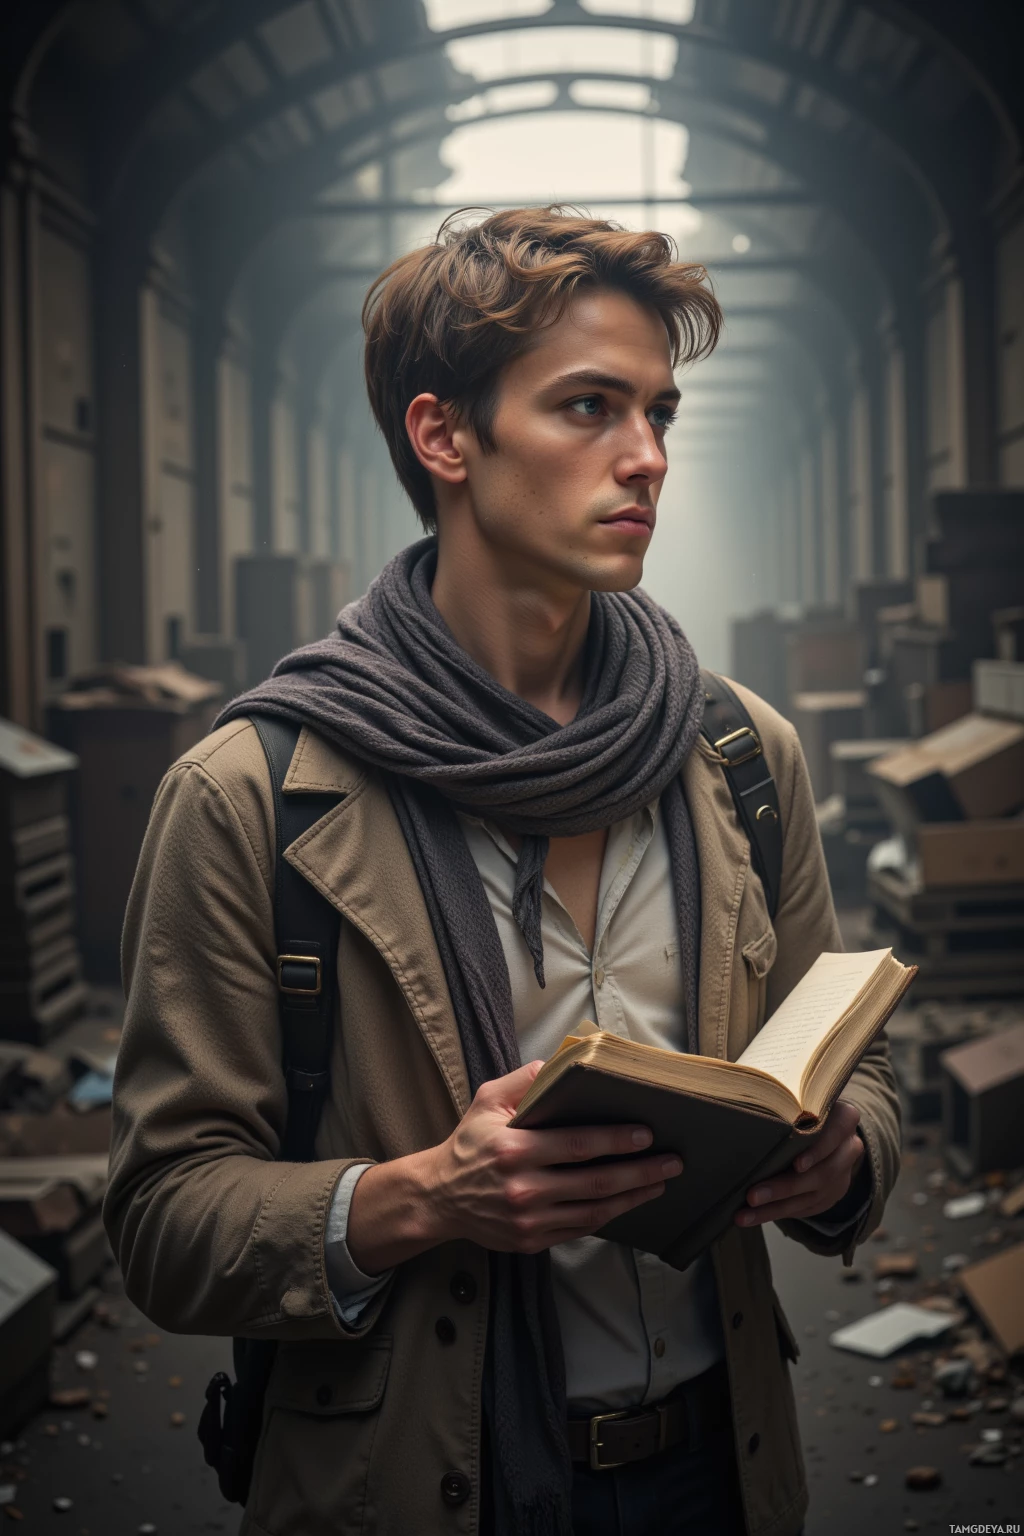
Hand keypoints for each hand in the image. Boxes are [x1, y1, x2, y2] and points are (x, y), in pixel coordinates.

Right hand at [347, 1060, 681, 1271]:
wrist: (440, 1197)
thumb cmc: (468, 1144)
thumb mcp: (485, 1102)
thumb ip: (521, 1081)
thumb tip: (556, 1063)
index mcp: (515, 1149)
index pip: (577, 1145)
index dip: (615, 1140)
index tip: (646, 1134)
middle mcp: (525, 1187)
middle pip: (595, 1182)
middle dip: (639, 1171)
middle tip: (672, 1162)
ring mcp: (530, 1219)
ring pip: (594, 1210)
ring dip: (632, 1197)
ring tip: (660, 1183)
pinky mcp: (532, 1240)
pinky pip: (580, 1229)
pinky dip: (608, 1216)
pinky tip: (627, 1201)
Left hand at [734, 1099, 864, 1227]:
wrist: (824, 1131)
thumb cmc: (800, 1109)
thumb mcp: (800, 1102)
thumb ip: (786, 1107)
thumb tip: (747, 1111)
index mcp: (844, 1119)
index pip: (837, 1133)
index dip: (818, 1150)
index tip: (797, 1165)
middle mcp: (848, 1149)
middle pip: (820, 1173)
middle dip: (784, 1187)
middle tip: (752, 1196)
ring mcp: (841, 1176)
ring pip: (810, 1197)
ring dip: (774, 1208)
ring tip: (744, 1214)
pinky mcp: (829, 1196)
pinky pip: (804, 1209)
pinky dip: (776, 1213)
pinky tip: (752, 1217)